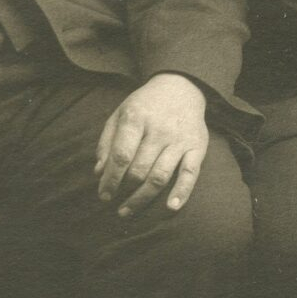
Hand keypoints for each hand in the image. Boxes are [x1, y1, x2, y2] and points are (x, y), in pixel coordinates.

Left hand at [94, 73, 209, 215]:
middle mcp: (159, 129)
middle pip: (139, 170)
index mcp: (136, 118)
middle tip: (115, 204)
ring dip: (143, 198)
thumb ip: (107, 142)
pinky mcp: (198, 147)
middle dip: (124, 191)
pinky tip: (171, 207)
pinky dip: (182, 192)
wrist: (181, 87)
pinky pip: (190, 174)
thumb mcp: (119, 114)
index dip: (110, 179)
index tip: (104, 194)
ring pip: (160, 176)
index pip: (121, 156)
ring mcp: (179, 140)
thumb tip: (99, 172)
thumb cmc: (145, 105)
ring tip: (128, 210)